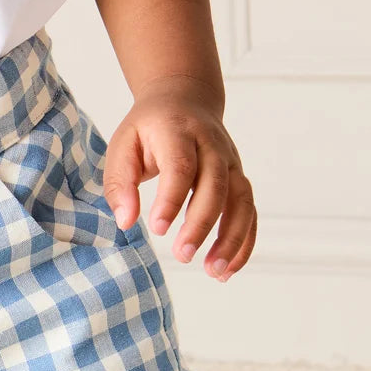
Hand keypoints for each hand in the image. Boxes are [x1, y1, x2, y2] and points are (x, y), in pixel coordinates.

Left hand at [103, 76, 256, 280]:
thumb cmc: (148, 130)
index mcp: (178, 130)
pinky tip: (228, 269)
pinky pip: (250, 211)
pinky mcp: (239, 179)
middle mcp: (211, 145)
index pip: (181, 165)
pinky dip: (244, 241)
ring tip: (213, 272)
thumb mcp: (123, 146)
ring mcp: (230, 162)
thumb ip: (120, 183)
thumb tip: (125, 222)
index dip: (171, 199)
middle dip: (202, 223)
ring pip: (241, 200)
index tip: (158, 230)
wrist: (184, 99)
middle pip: (216, 184)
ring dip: (231, 238)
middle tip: (182, 255)